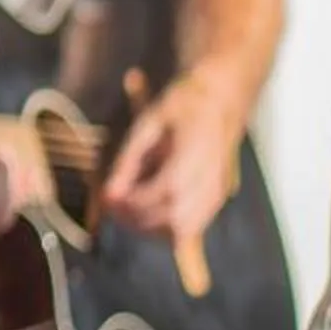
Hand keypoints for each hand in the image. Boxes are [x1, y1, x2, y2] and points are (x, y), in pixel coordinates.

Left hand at [101, 72, 241, 239]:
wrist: (221, 101)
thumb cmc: (182, 107)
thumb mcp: (148, 125)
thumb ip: (128, 161)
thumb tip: (109, 195)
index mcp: (195, 154)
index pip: (166, 192)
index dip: (136, 203)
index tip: (111, 199)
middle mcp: (212, 177)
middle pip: (176, 218)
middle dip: (139, 219)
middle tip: (114, 207)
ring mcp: (219, 191)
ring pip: (185, 228)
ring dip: (153, 227)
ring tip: (129, 210)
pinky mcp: (218, 198)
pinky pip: (194, 226)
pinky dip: (169, 227)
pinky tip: (150, 211)